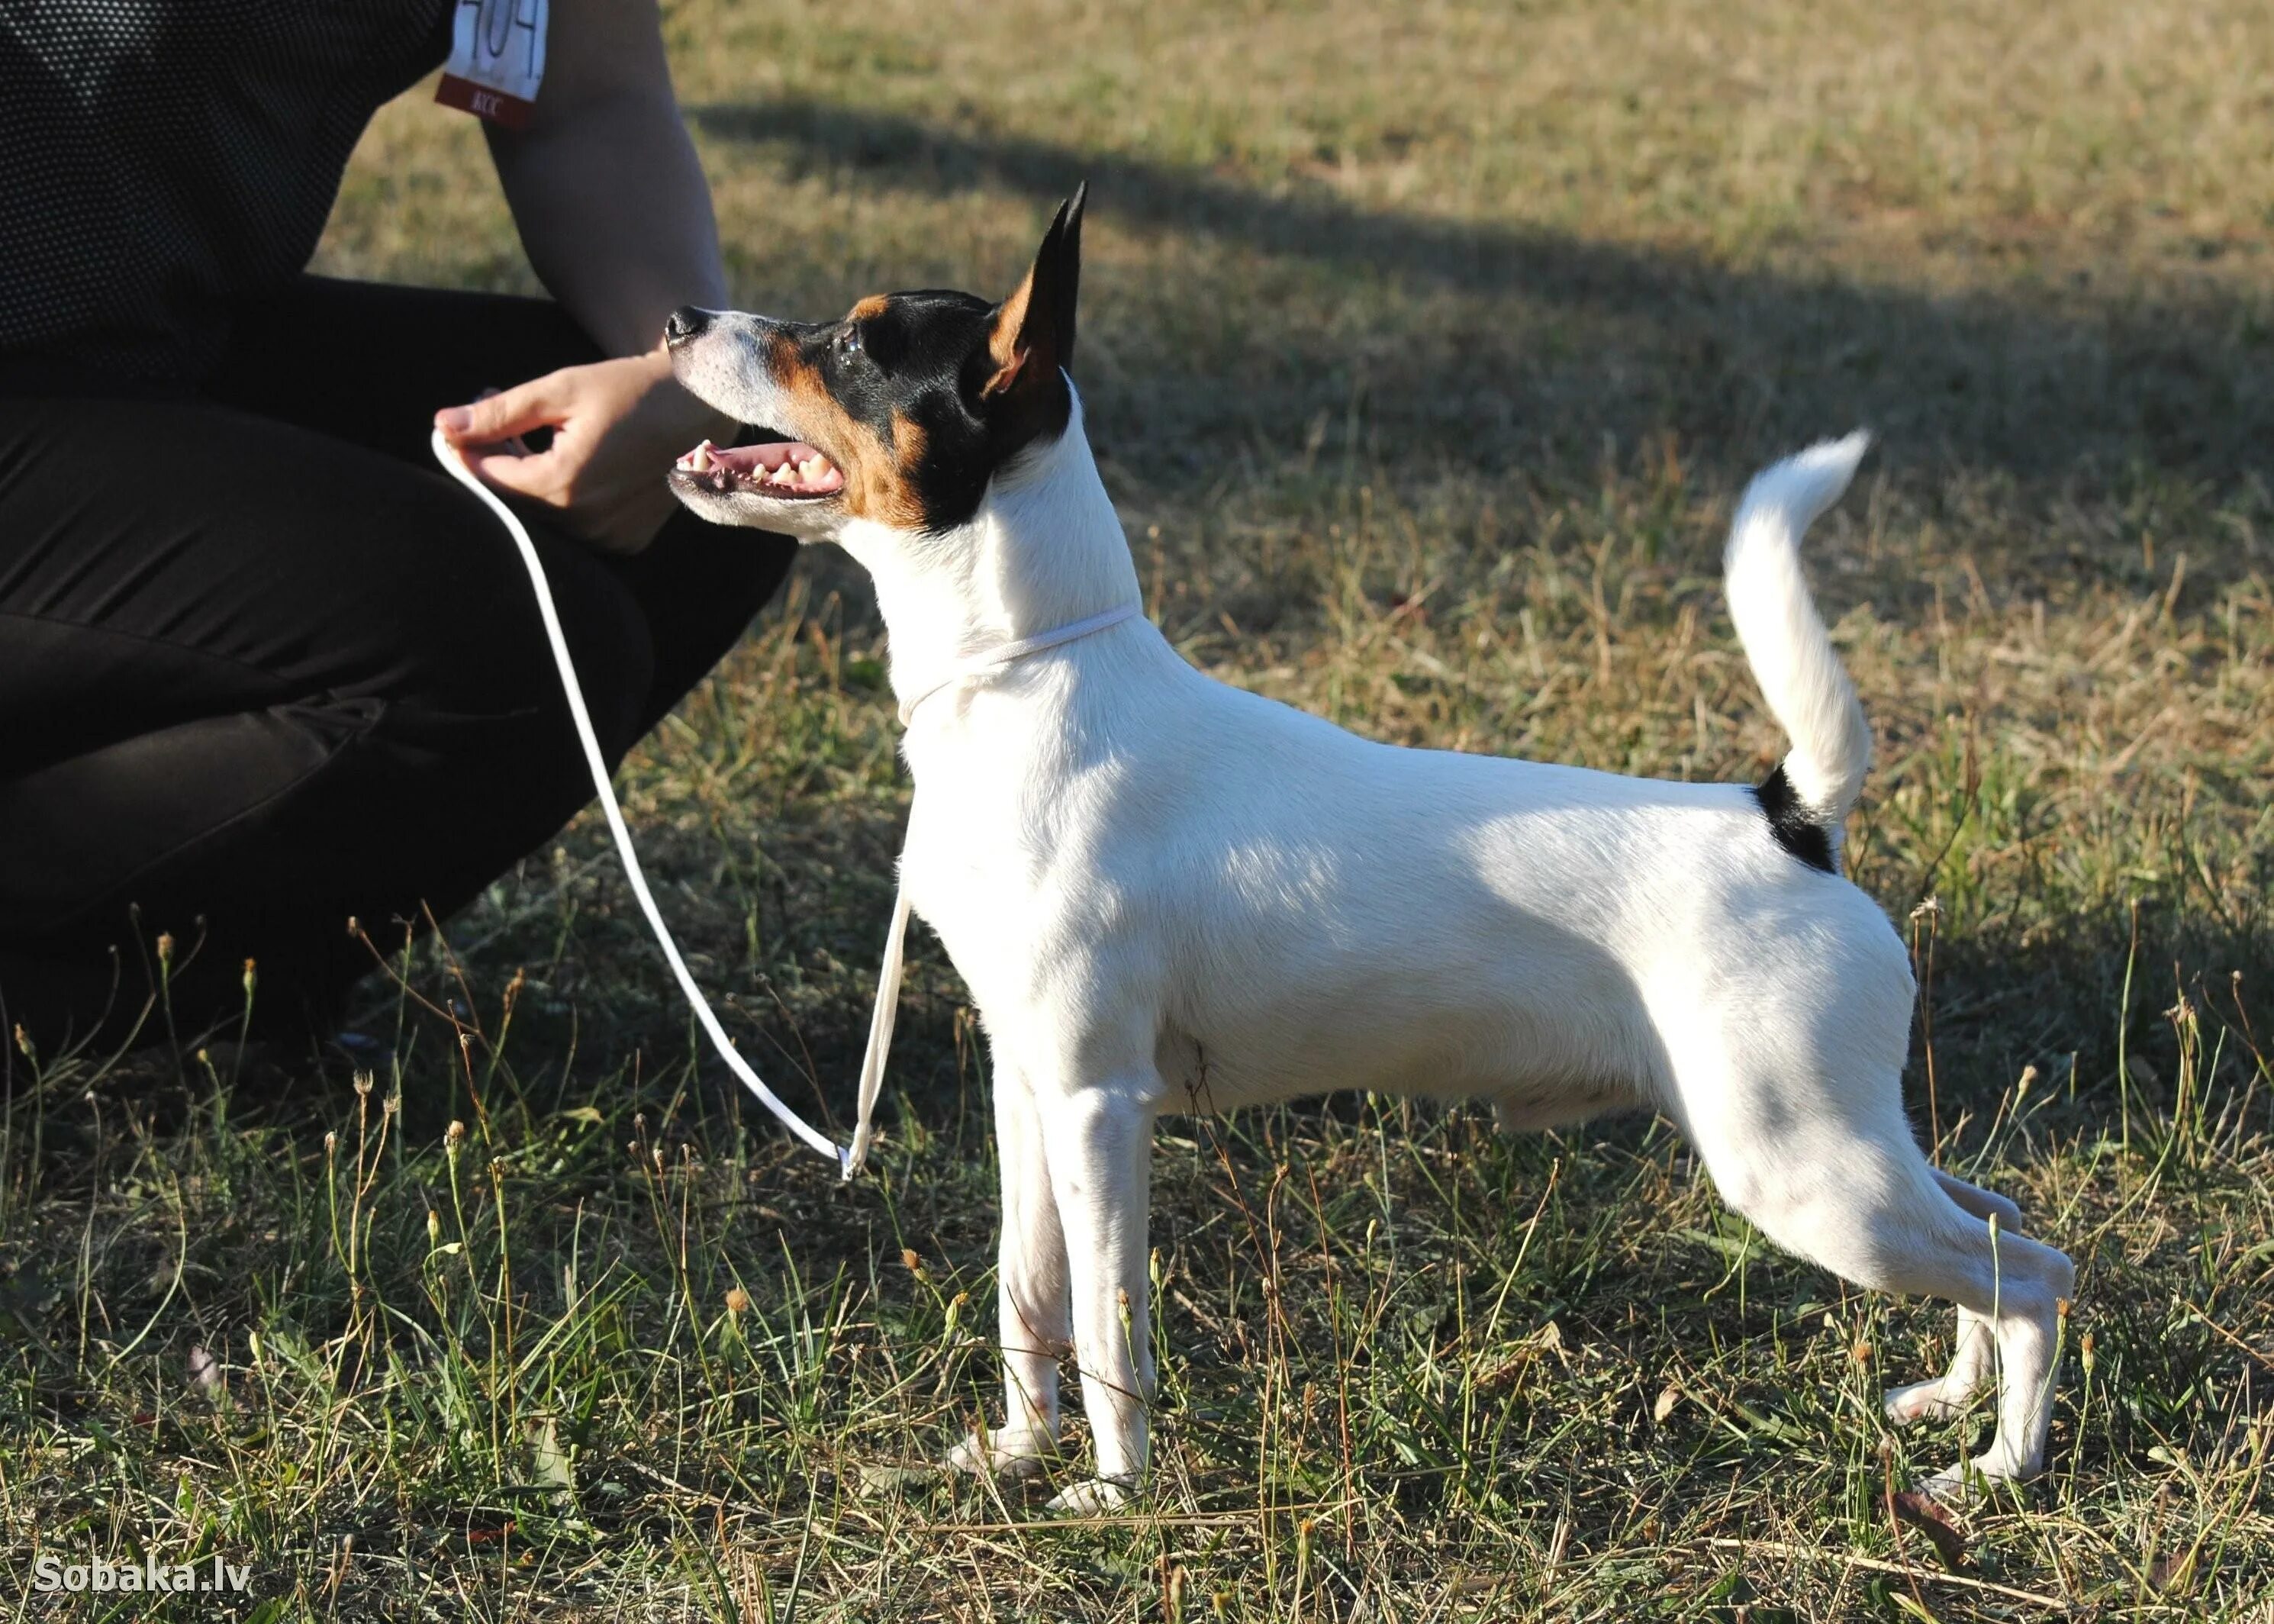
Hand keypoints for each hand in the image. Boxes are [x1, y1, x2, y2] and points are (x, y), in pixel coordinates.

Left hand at [434, 348, 733, 553]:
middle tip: (489, 419)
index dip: (464, 450)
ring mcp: (608, 538)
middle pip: (514, 500)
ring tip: (528, 435)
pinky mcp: (626, 541)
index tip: (451, 425)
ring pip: (543, 515)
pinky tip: (564, 459)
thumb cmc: (632, 389)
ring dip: (526, 479)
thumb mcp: (561, 389)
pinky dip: (560, 497)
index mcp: (563, 484)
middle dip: (494, 461)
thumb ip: (500, 413)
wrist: (703, 407)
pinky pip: (574, 525)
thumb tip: (442, 424)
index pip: (489, 478)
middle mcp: (584, 522)